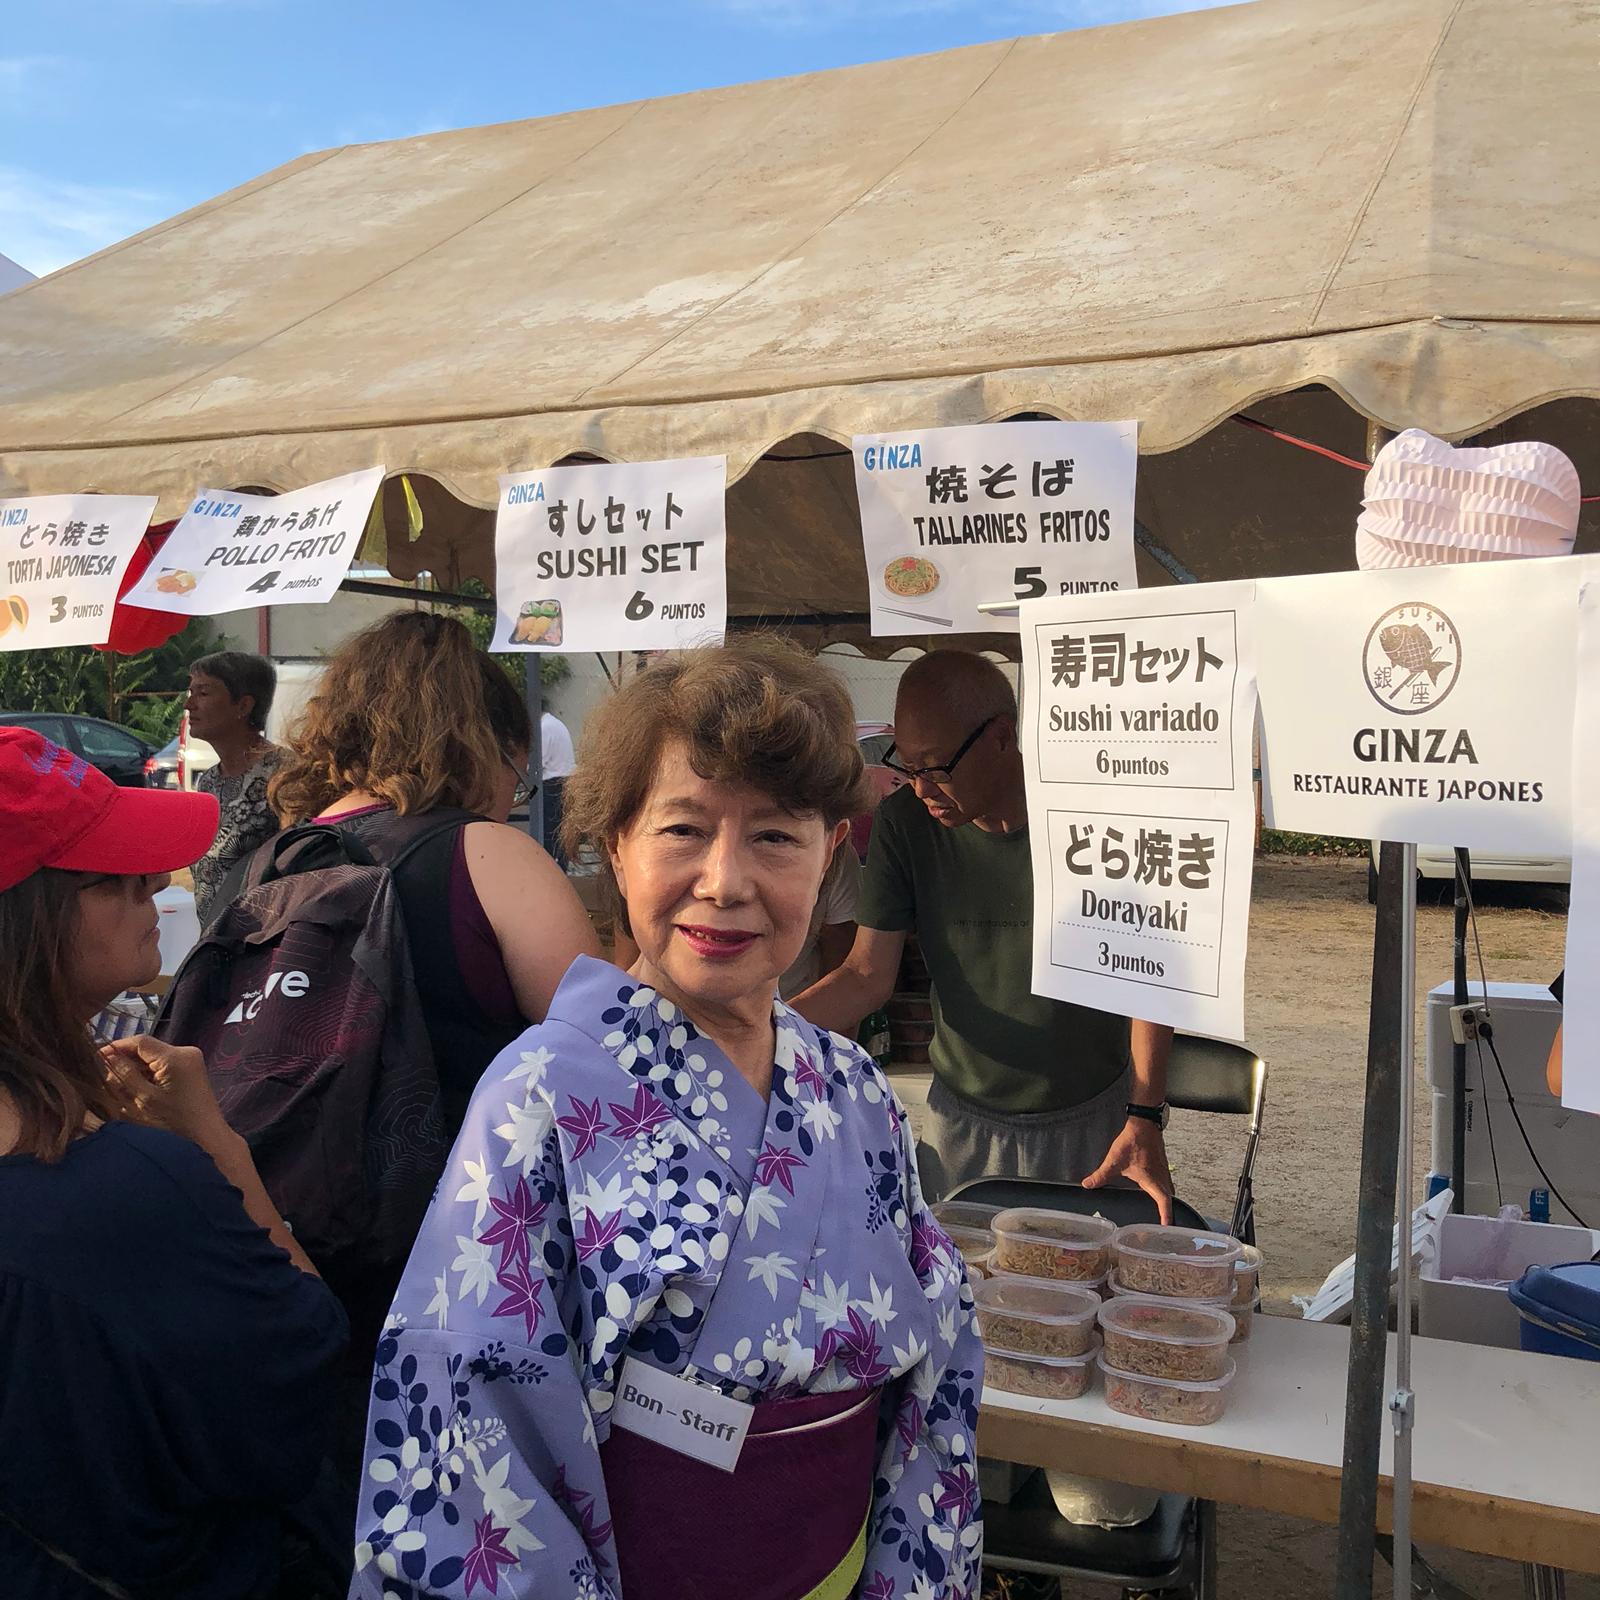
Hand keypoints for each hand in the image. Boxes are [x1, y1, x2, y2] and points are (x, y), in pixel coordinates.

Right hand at [102, 1036, 234, 1154]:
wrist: (207, 1136)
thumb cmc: (175, 1122)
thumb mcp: (145, 1099)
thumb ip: (125, 1075)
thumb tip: (109, 1057)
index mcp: (175, 1057)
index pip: (140, 1042)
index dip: (116, 1047)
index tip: (95, 1057)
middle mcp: (186, 1052)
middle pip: (147, 1049)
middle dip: (125, 1061)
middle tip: (106, 1079)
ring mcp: (191, 1059)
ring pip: (154, 1057)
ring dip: (136, 1069)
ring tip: (120, 1088)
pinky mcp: (191, 1069)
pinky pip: (164, 1065)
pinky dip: (149, 1074)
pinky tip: (138, 1089)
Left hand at [1082, 1117, 1173, 1224]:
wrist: (1143, 1124)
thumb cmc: (1132, 1142)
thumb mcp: (1114, 1161)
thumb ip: (1101, 1175)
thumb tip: (1087, 1185)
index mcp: (1152, 1180)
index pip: (1164, 1202)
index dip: (1166, 1216)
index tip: (1167, 1228)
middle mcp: (1161, 1177)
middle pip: (1170, 1199)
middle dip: (1168, 1213)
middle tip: (1163, 1225)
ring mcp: (1164, 1170)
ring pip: (1169, 1190)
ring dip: (1166, 1202)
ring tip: (1161, 1212)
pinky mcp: (1162, 1164)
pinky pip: (1167, 1182)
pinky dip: (1164, 1191)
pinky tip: (1155, 1191)